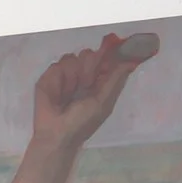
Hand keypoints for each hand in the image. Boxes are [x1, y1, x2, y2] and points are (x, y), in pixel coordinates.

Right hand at [30, 32, 151, 154]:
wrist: (55, 134)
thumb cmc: (82, 122)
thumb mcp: (103, 102)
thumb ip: (115, 80)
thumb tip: (131, 61)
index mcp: (100, 80)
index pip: (107, 58)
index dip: (110, 52)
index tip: (110, 48)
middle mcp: (84, 74)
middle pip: (89, 53)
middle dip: (88, 67)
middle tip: (86, 83)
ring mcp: (67, 74)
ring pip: (72, 57)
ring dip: (72, 76)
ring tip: (69, 94)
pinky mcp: (50, 75)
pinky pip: (56, 65)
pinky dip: (58, 79)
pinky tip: (58, 93)